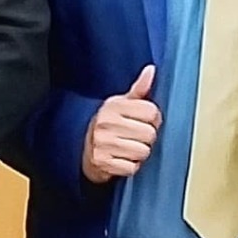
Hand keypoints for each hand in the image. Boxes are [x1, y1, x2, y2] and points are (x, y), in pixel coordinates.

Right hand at [81, 65, 160, 183]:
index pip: (152, 112)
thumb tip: (151, 70)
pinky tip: (122, 159)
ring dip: (139, 154)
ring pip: (143, 152)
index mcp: (114, 106)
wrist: (84, 148)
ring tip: (128, 148)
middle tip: (135, 137)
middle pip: (150, 134)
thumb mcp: (121, 104)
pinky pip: (132, 167)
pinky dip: (130, 166)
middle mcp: (106, 123)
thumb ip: (139, 89)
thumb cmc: (108, 124)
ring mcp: (103, 143)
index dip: (153, 119)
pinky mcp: (103, 162)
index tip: (144, 122)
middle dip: (146, 138)